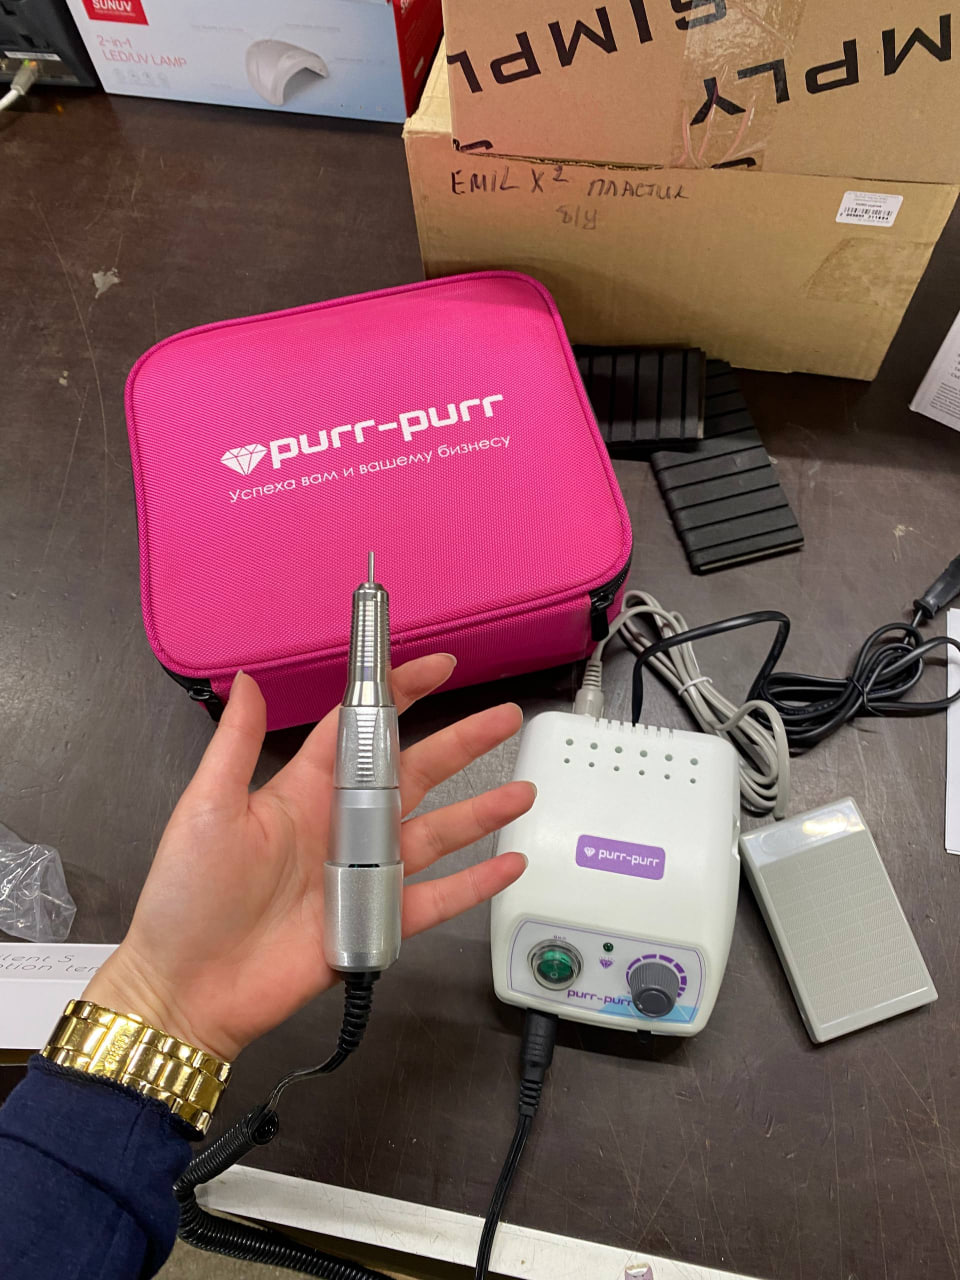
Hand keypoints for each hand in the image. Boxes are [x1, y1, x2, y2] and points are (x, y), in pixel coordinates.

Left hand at [84, 656, 532, 1059]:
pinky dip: (475, 883)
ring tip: (525, 791)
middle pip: (415, 773)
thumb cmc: (188, 895)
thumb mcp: (207, 807)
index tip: (437, 667)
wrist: (188, 988)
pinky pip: (436, 898)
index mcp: (305, 791)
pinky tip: (510, 864)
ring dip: (482, 811)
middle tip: (504, 718)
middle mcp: (342, 827)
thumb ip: (236, 743)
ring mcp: (364, 873)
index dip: (400, 695)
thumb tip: (246, 678)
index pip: (363, 731)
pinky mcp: (376, 920)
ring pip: (437, 832)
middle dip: (462, 744)